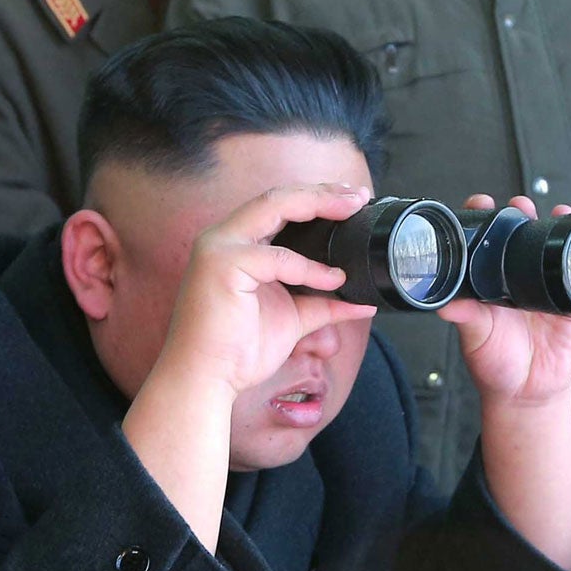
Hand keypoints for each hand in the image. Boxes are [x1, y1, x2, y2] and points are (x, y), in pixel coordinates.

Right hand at [145, 184, 378, 401]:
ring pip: (274, 208)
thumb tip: (364, 302)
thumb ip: (325, 305)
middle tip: (359, 195)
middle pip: (277, 197)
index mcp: (235, 244)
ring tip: (351, 210)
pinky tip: (334, 278)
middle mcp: (222, 237)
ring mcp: (219, 247)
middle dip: (321, 191)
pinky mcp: (222, 266)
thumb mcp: (294, 319)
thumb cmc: (239, 351)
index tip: (353, 199)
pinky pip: (277, 258)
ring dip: (318, 205)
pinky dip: (309, 267)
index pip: (277, 206)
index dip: (316, 198)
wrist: (205, 379)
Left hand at [437, 194, 570, 408]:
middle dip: (521, 213)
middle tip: (517, 206)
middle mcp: (519, 276)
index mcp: (491, 279)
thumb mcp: (476, 338)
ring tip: (554, 212)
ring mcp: (547, 286)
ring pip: (554, 247)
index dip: (484, 217)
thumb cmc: (494, 363)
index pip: (486, 240)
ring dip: (556, 224)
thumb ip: (465, 318)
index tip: (479, 203)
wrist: (525, 392)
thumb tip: (444, 305)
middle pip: (522, 234)